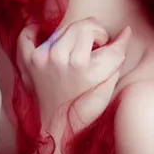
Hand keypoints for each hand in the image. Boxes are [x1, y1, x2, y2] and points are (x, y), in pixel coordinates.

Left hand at [16, 19, 131, 141]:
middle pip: (80, 26)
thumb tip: (126, 31)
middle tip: (92, 48)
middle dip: (91, 33)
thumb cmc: (86, 108)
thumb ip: (118, 54)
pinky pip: (27, 36)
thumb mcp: (109, 84)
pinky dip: (34, 32)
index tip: (105, 45)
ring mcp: (42, 58)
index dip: (105, 37)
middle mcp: (61, 58)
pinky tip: (44, 35)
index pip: (96, 31)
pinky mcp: (28, 62)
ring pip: (61, 28)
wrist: (58, 128)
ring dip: (71, 34)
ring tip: (75, 49)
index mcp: (83, 65)